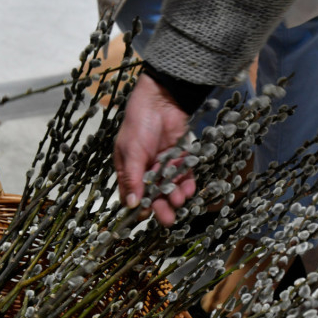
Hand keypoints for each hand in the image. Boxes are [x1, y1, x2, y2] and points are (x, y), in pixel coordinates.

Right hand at [114, 73, 195, 226]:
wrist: (162, 98)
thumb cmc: (139, 122)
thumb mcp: (132, 151)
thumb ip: (133, 177)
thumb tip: (132, 205)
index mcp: (128, 168)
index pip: (133, 194)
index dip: (140, 207)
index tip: (147, 216)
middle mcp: (146, 169)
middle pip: (154, 195)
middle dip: (161, 207)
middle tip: (169, 219)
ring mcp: (164, 164)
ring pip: (170, 187)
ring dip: (175, 196)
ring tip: (179, 200)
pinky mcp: (180, 158)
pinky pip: (184, 175)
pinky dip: (186, 183)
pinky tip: (189, 190)